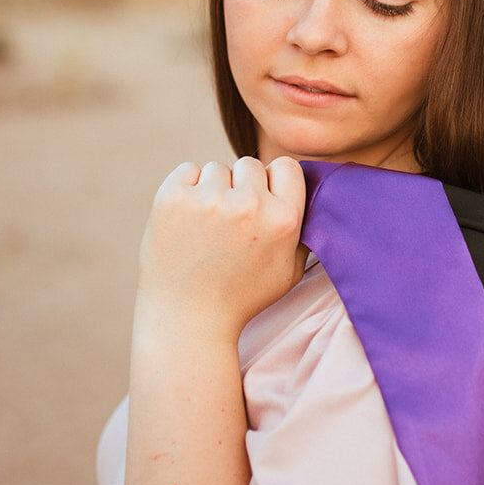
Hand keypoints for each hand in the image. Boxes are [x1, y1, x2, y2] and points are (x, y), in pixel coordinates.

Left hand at [134, 155, 308, 341]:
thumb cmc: (240, 298)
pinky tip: (186, 221)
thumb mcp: (289, 272)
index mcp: (283, 219)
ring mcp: (208, 199)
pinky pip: (186, 171)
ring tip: (206, 228)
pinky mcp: (173, 197)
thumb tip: (310, 194)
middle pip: (249, 165)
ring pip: (216, 169)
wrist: (188, 319)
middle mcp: (249, 205)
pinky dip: (186, 190)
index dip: (273, 181)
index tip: (261, 199)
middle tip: (229, 222)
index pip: (286, 166)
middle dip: (241, 187)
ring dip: (212, 190)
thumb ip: (302, 231)